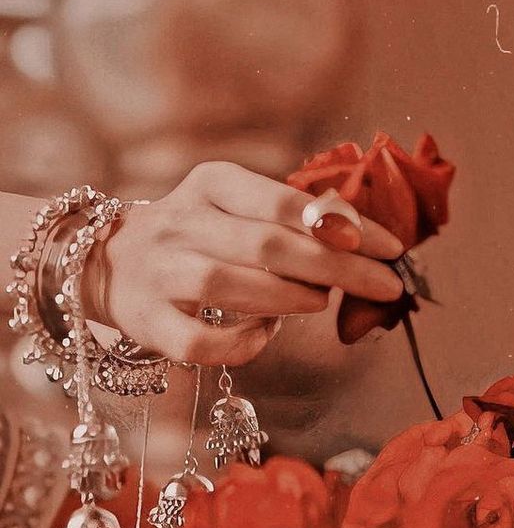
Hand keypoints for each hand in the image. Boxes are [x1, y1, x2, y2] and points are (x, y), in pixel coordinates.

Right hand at [83, 161, 404, 365]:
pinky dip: (241, 343)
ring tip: (323, 300)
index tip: (391, 249)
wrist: (107, 260)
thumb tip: (361, 236)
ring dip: (289, 298)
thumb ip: (292, 217)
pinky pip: (200, 342)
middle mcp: (182, 222)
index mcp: (212, 184)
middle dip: (338, 267)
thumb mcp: (237, 205)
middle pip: (267, 245)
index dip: (344, 226)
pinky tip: (264, 335)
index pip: (284, 202)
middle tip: (387, 285)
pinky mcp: (148, 321)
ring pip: (230, 286)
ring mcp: (160, 272)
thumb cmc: (199, 235)